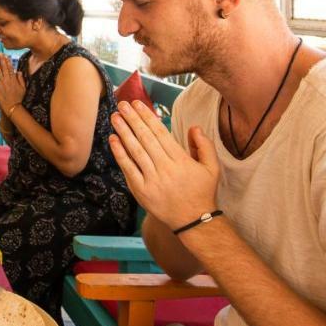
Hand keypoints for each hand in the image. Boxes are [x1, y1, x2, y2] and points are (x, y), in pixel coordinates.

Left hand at [0, 53, 24, 112]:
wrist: (13, 107)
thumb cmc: (19, 99)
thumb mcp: (23, 88)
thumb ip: (21, 79)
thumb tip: (18, 71)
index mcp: (14, 79)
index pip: (10, 68)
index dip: (7, 61)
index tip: (6, 56)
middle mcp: (7, 80)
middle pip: (3, 68)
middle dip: (1, 60)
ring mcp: (1, 84)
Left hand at [107, 100, 219, 230]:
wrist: (193, 221)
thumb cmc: (202, 192)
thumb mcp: (211, 168)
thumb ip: (204, 146)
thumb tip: (195, 127)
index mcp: (180, 160)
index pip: (160, 133)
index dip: (147, 117)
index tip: (138, 104)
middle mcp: (165, 168)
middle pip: (145, 138)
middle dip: (132, 119)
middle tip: (122, 104)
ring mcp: (152, 180)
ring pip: (135, 151)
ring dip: (123, 132)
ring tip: (115, 117)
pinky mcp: (141, 191)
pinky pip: (128, 169)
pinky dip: (120, 154)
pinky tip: (113, 140)